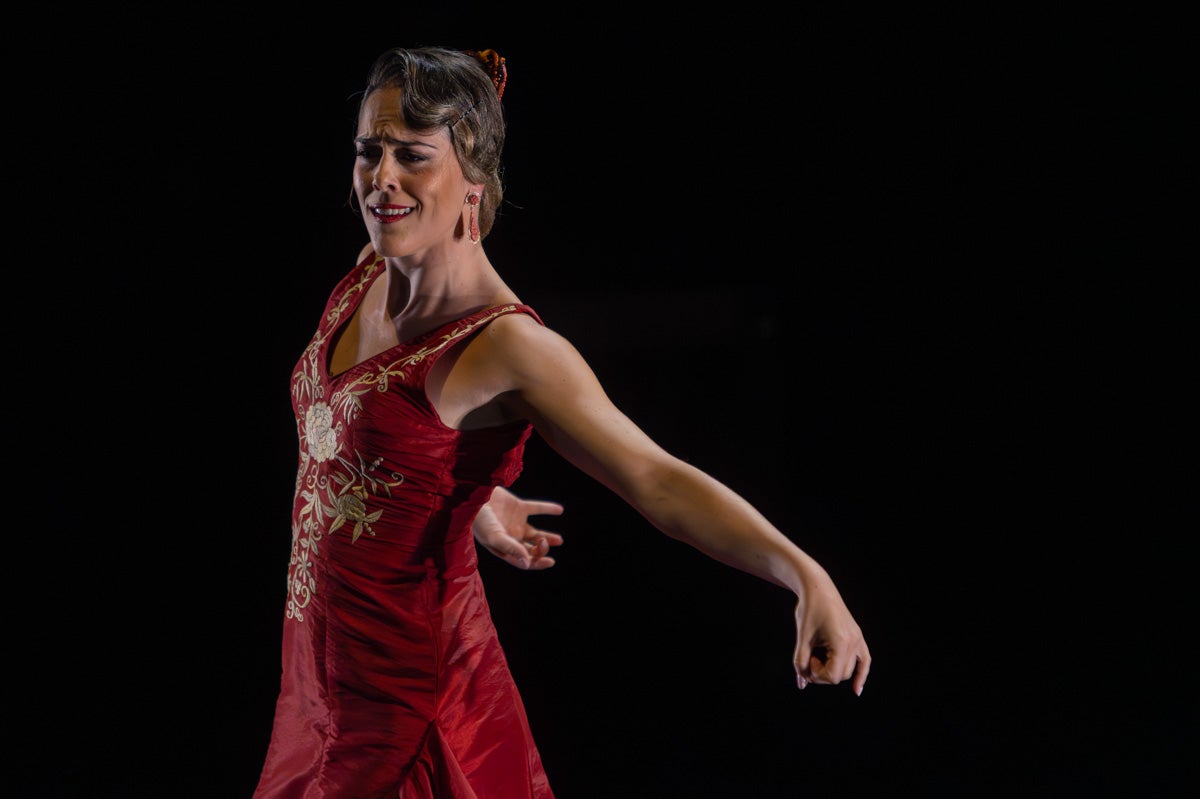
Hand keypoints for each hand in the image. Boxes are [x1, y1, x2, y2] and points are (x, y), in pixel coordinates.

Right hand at [473, 486, 564, 569]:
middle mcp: (512, 537)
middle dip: (541, 549)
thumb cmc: (481, 520)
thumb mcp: (495, 537)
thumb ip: (512, 549)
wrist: (474, 496)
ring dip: (547, 537)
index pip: (524, 560)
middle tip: (544, 542)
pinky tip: (559, 510)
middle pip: (531, 548)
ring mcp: (515, 522)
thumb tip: (528, 564)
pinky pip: (536, 508)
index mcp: (505, 548)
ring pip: (535, 533)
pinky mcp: (518, 506)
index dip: (537, 563)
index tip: (550, 561)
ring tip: (559, 540)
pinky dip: (548, 508)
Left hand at [793, 577, 871, 695]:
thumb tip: (802, 683)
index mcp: (841, 643)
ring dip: (834, 670)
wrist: (817, 588)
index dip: (816, 676)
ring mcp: (858, 639)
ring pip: (850, 670)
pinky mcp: (857, 636)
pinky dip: (861, 674)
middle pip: (841, 675)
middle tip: (808, 660)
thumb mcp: (802, 638)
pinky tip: (857, 690)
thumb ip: (801, 662)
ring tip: (818, 658)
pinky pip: (864, 660)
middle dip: (823, 674)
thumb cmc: (808, 610)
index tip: (805, 663)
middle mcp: (854, 642)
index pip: (833, 676)